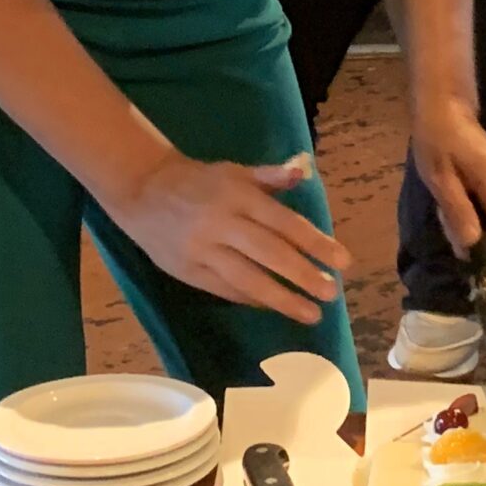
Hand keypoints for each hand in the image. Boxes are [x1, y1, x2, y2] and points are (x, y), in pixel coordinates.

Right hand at [109, 153, 349, 323]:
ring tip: (310, 314)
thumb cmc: (200, 181)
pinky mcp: (187, 271)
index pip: (285, 223)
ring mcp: (202, 250)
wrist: (142, 190)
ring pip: (247, 279)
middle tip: (331, 294)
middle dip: (303, 276)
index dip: (315, 243)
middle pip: (270, 254)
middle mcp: (222, 223)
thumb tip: (304, 171)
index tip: (342, 262)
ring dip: (281, 299)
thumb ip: (271, 176)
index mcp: (238, 195)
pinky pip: (225, 289)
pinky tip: (273, 307)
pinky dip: (251, 300)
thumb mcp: (235, 171)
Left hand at [412, 108, 485, 257]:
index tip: (469, 266)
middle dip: (479, 237)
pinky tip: (457, 197)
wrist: (446, 108)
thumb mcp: (439, 179)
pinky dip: (478, 210)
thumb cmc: (438, 141)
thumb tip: (471, 249)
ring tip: (448, 207)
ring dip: (476, 223)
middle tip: (448, 225)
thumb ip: (457, 212)